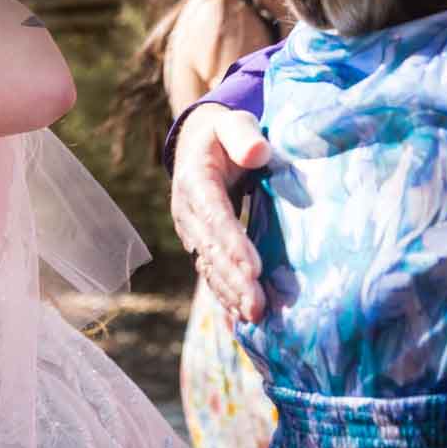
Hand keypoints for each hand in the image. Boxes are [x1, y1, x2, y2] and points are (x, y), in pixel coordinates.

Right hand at [171, 103, 270, 321]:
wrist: (200, 144)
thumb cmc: (224, 133)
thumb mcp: (232, 123)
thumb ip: (243, 134)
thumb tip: (258, 153)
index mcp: (195, 180)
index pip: (214, 215)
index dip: (231, 243)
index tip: (253, 268)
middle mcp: (188, 212)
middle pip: (210, 250)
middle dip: (234, 280)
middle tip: (258, 307)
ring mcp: (192, 232)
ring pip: (210, 268)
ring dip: (231, 295)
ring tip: (255, 319)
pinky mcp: (201, 245)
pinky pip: (211, 274)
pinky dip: (225, 298)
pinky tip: (240, 324)